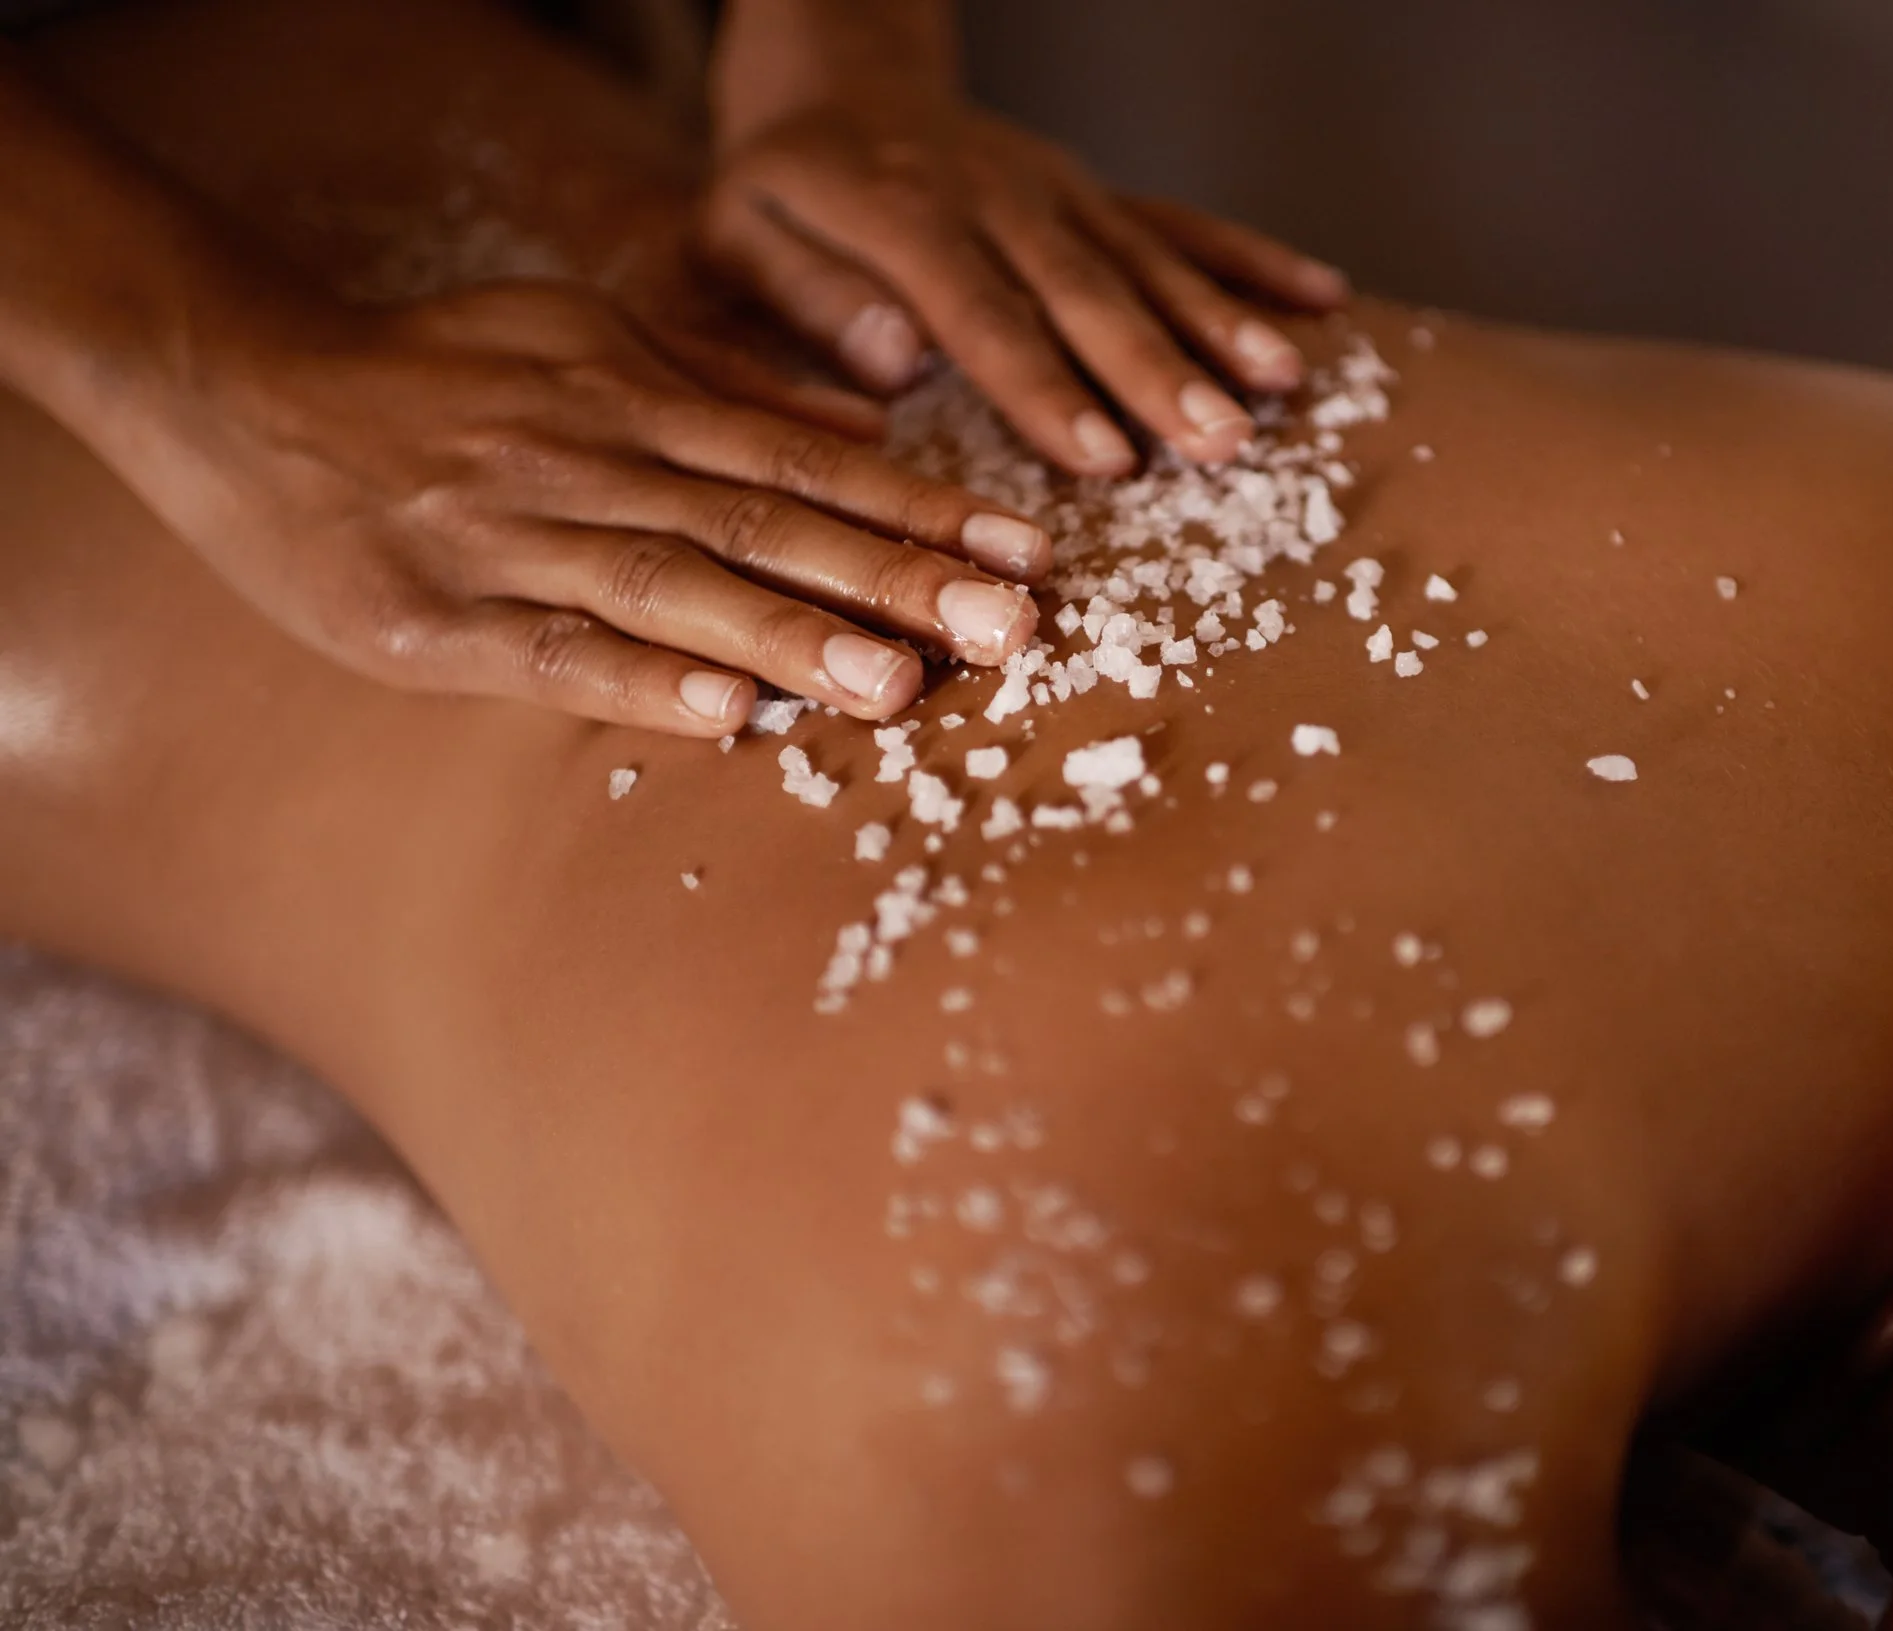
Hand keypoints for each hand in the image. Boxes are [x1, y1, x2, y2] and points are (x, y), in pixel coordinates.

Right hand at [127, 279, 1049, 734]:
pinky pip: (550, 652)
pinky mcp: (432, 619)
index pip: (806, 464)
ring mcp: (509, 540)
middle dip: (896, 580)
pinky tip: (722, 719)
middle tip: (1013, 627)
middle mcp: (589, 462)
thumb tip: (869, 433)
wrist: (245, 391)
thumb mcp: (586, 339)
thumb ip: (727, 385)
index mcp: (634, 398)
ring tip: (900, 683)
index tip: (1026, 554)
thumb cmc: (438, 378)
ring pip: (671, 588)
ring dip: (788, 638)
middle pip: (765, 526)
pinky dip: (639, 683)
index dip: (920, 513)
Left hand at [700, 98, 1350, 474]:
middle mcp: (993, 197)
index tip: (1103, 459)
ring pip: (1147, 256)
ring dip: (1220, 320)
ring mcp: (1057, 191)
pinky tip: (1322, 297)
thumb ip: (801, 299)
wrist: (837, 86)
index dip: (1045, 387)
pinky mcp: (1095, 194)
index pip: (981, 310)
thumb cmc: (777, 196)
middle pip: (1085, 288)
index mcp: (897, 216)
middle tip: (1218, 444)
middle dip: (1158, 369)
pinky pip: (1181, 222)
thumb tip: (892, 358)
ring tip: (1286, 385)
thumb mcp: (732, 242)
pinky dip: (1252, 259)